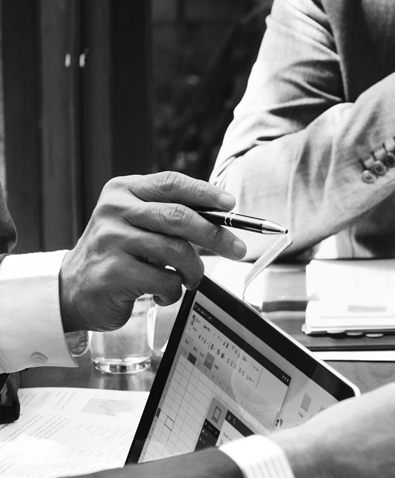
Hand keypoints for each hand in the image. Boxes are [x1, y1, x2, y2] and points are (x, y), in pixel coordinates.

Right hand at [59, 172, 246, 332]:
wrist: (74, 290)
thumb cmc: (116, 256)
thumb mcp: (135, 225)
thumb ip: (168, 217)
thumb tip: (221, 220)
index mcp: (123, 191)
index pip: (171, 183)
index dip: (205, 193)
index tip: (231, 204)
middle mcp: (115, 210)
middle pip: (179, 216)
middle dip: (215, 235)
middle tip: (237, 249)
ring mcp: (112, 240)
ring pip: (176, 251)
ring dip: (193, 271)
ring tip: (189, 279)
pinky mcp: (115, 272)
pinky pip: (165, 281)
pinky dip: (174, 292)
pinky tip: (163, 294)